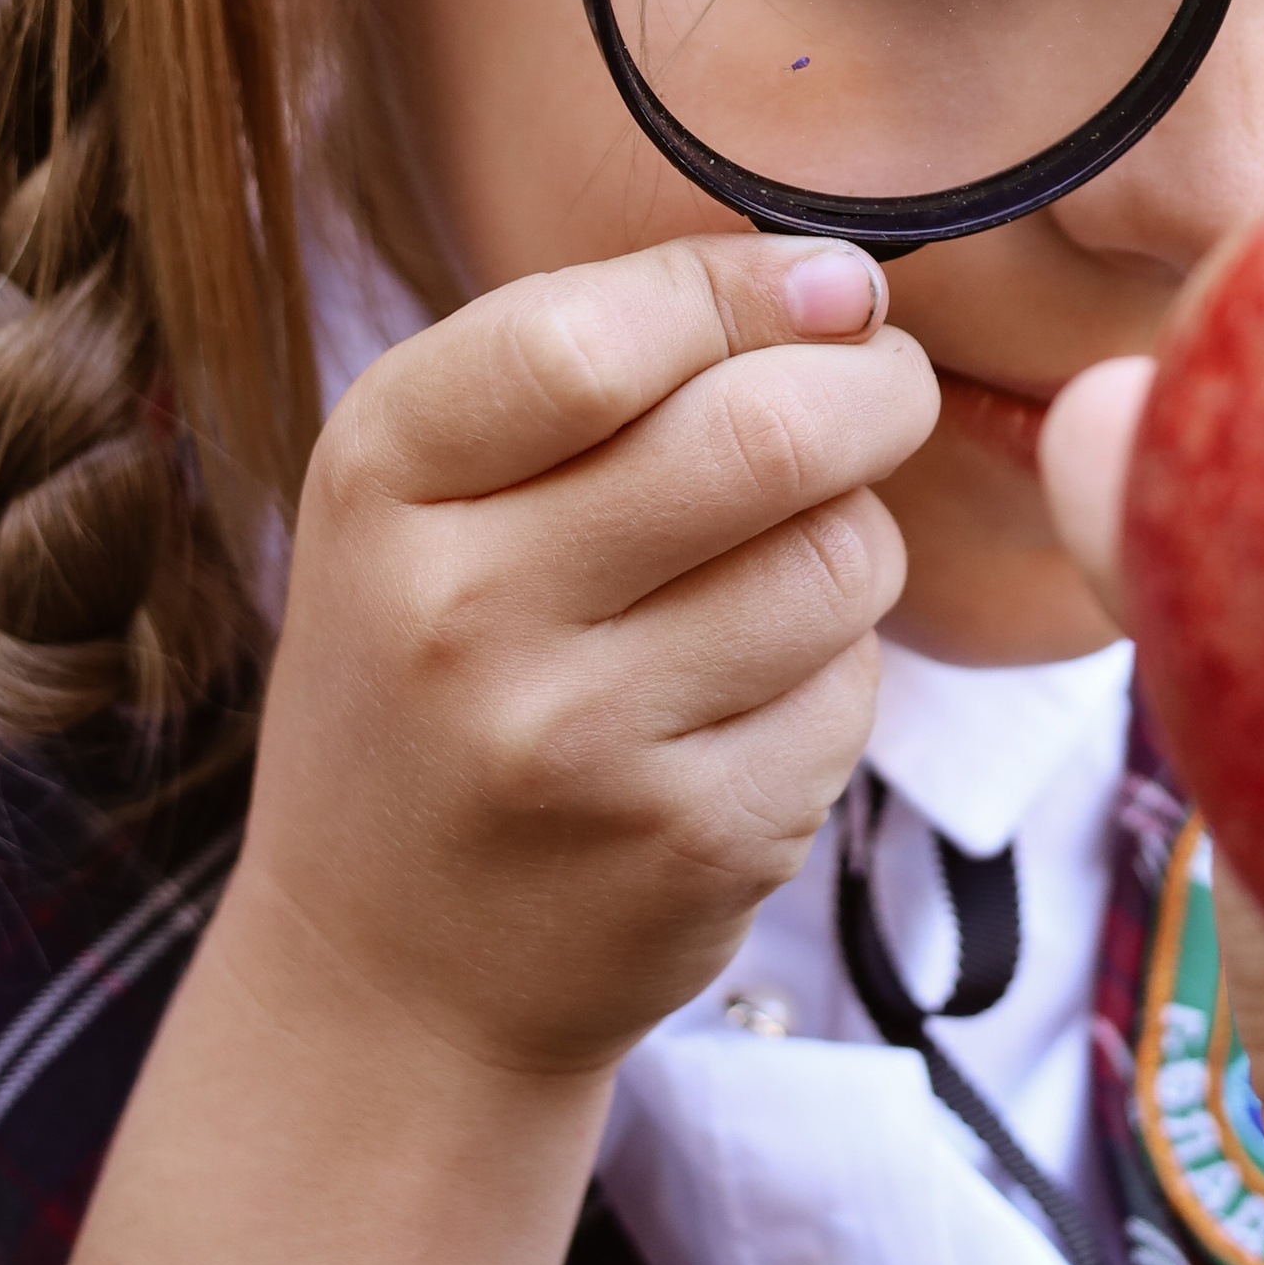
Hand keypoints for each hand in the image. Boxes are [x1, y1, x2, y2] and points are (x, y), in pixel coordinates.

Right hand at [233, 238, 935, 1085]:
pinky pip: (851, 691)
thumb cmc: (432, 674)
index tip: (824, 290)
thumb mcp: (428, 490)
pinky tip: (755, 695)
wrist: (384, 980)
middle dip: (870, 388)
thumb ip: (600, 358)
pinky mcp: (691, 843)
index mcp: (383, 478)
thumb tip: (841, 284)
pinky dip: (839, 669)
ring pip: (837, 558)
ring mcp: (578, 744)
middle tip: (880, 389)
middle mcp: (463, 612)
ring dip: (855, 534)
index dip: (750, 289)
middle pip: (761, 435)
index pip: (596, 337)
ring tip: (789, 558)